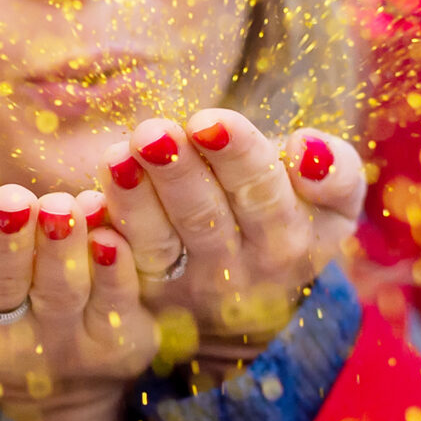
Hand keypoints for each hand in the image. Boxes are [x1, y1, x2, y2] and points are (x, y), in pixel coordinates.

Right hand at [0, 185, 156, 420]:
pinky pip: (117, 306)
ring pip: (59, 294)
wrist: (52, 368)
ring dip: (60, 250)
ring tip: (61, 208)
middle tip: (13, 202)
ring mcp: (61, 350)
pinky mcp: (117, 346)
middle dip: (5, 243)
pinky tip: (110, 236)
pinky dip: (115, 272)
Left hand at [98, 109, 365, 345]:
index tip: (208, 120)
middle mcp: (239, 274)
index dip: (236, 156)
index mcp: (291, 241)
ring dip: (134, 200)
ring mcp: (187, 290)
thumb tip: (308, 149)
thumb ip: (337, 173)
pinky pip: (118, 271)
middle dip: (177, 172)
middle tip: (153, 132)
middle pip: (205, 218)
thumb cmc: (290, 217)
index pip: (263, 193)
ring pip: (157, 244)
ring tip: (117, 157)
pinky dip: (104, 235)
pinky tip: (83, 204)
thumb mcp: (332, 205)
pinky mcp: (144, 299)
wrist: (255, 298)